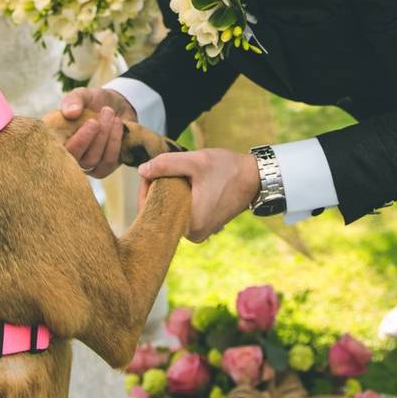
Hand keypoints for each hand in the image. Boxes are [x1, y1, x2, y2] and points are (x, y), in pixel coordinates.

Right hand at [60, 87, 137, 177]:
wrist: (116, 107)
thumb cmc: (93, 102)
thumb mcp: (82, 95)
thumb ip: (73, 100)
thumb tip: (70, 113)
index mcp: (56, 139)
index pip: (57, 150)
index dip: (75, 141)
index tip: (92, 122)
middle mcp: (67, 155)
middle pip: (75, 158)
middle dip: (91, 137)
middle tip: (103, 114)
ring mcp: (84, 164)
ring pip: (92, 160)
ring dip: (105, 137)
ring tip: (111, 114)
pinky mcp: (101, 169)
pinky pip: (107, 163)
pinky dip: (115, 143)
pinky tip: (118, 125)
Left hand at [138, 149, 259, 242]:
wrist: (255, 178)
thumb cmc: (228, 169)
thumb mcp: (195, 161)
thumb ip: (165, 164)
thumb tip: (141, 171)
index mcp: (190, 225)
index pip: (152, 210)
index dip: (145, 189)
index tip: (149, 172)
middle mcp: (192, 236)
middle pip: (160, 214)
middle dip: (156, 192)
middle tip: (160, 173)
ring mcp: (198, 235)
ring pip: (170, 214)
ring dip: (167, 196)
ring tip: (175, 178)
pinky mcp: (202, 229)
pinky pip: (180, 215)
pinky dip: (178, 201)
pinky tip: (184, 186)